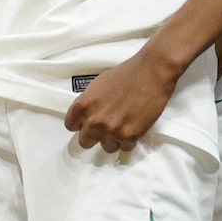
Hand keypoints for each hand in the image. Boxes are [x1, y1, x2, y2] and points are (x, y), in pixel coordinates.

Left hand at [64, 49, 182, 150]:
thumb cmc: (126, 74)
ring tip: (123, 123)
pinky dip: (129, 139)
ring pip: (107, 147)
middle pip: (85, 142)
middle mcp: (94, 121)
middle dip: (95, 136)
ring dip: (114, 139)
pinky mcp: (129, 136)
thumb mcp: (97, 85)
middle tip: (106, 127)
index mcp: (83, 106)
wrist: (151, 73)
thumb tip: (86, 117)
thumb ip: (88, 103)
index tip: (87, 123)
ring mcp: (112, 130)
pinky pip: (124, 147)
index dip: (81, 124)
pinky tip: (134, 125)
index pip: (71, 126)